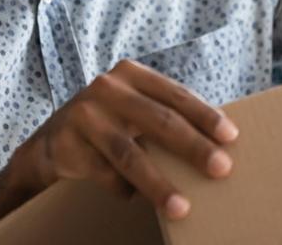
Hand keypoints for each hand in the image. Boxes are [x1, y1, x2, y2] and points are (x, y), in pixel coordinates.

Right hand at [0, 59, 237, 221]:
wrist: (50, 143)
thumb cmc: (107, 124)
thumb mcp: (132, 108)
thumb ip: (163, 116)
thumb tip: (218, 144)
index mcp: (130, 74)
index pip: (175, 95)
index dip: (204, 116)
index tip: (231, 137)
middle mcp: (106, 88)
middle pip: (159, 121)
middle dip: (193, 147)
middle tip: (221, 169)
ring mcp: (84, 115)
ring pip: (130, 154)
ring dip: (159, 184)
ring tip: (181, 207)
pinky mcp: (67, 144)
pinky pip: (105, 175)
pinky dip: (124, 190)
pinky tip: (134, 198)